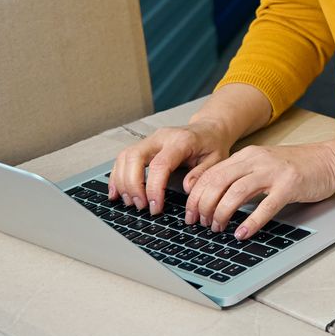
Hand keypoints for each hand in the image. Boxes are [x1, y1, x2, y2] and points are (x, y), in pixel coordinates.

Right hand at [109, 121, 233, 214]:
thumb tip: (187, 188)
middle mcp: (161, 137)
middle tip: (140, 206)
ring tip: (131, 202)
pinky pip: (123, 158)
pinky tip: (117, 193)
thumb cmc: (212, 145)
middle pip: (134, 157)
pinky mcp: (143, 145)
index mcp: (181, 141)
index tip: (155, 206)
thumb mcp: (217, 160)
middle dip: (133, 185)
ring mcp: (150, 140)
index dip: (153, 188)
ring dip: (123, 182)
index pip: (160, 164)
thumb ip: (202, 174)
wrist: (208, 129)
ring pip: (125, 157)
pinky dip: (117, 176)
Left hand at [183, 143, 334, 239]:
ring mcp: (274, 172)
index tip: (190, 214)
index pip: (211, 174)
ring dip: (222, 213)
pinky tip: (242, 233)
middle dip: (203, 206)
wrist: (330, 160)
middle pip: (218, 182)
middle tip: (200, 224)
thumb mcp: (263, 166)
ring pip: (236, 192)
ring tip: (218, 228)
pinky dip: (250, 222)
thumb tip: (214, 201)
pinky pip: (265, 205)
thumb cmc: (297, 168)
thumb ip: (241, 177)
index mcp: (247, 156)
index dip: (195, 196)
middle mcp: (257, 160)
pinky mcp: (290, 186)